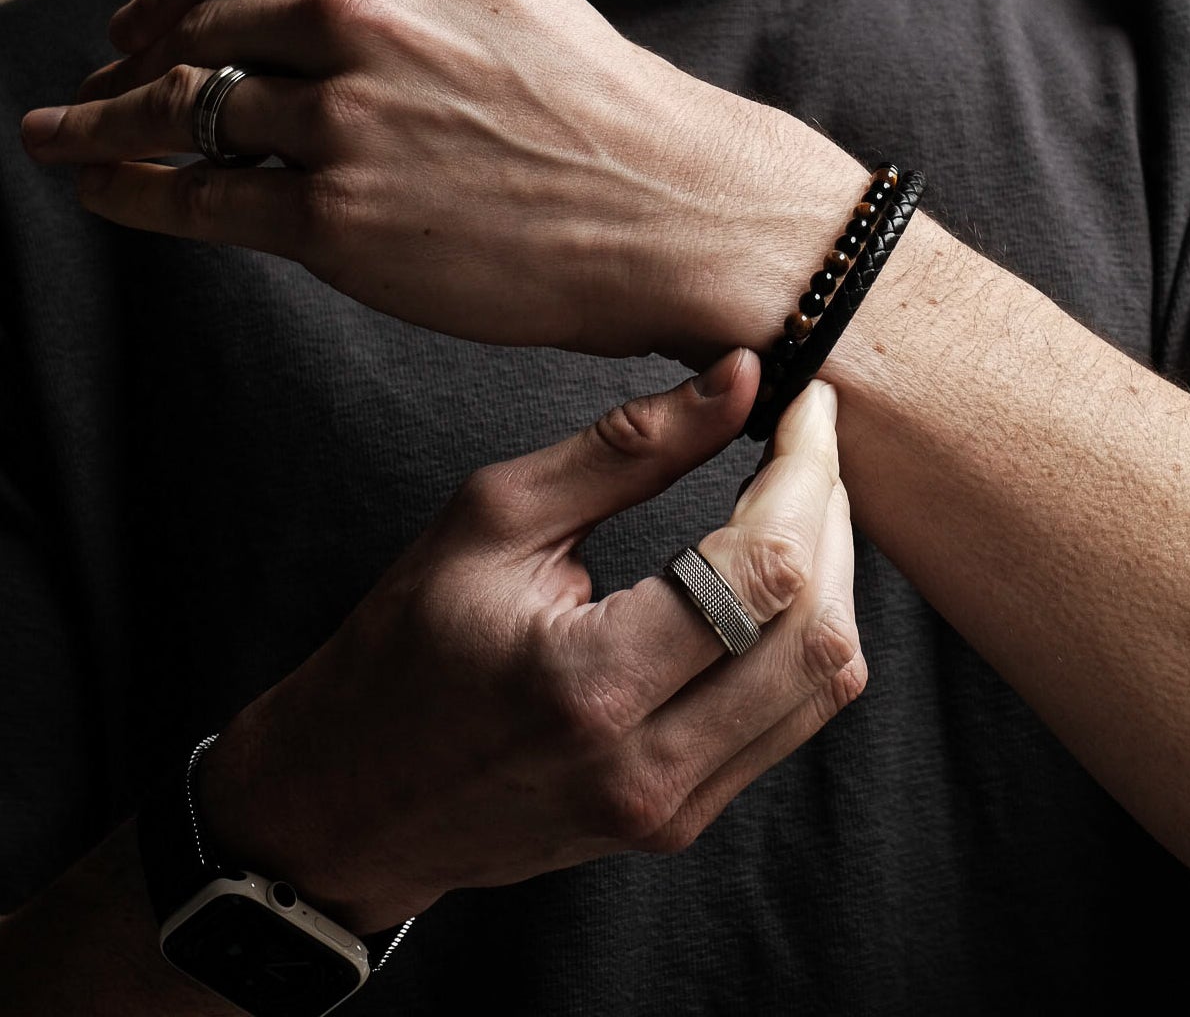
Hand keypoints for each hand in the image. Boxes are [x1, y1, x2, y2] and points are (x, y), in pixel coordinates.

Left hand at [20, 0, 864, 362]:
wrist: (677, 210)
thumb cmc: (607, 115)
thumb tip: (296, 21)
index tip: (142, 21)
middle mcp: (361, 14)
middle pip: (198, 30)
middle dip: (128, 58)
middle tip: (92, 83)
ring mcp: (345, 118)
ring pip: (181, 113)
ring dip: (102, 125)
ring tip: (60, 137)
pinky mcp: (338, 219)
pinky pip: (198, 198)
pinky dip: (131, 191)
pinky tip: (99, 187)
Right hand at [196, 348, 863, 933]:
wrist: (348, 804)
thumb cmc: (400, 652)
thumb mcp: (492, 520)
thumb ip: (626, 448)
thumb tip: (741, 378)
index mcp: (590, 683)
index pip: (766, 569)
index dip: (807, 470)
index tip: (806, 406)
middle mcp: (648, 765)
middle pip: (818, 630)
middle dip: (831, 514)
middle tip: (804, 443)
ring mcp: (673, 809)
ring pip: (826, 681)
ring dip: (832, 575)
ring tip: (794, 500)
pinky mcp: (683, 821)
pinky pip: (794, 720)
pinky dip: (806, 634)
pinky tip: (770, 574)